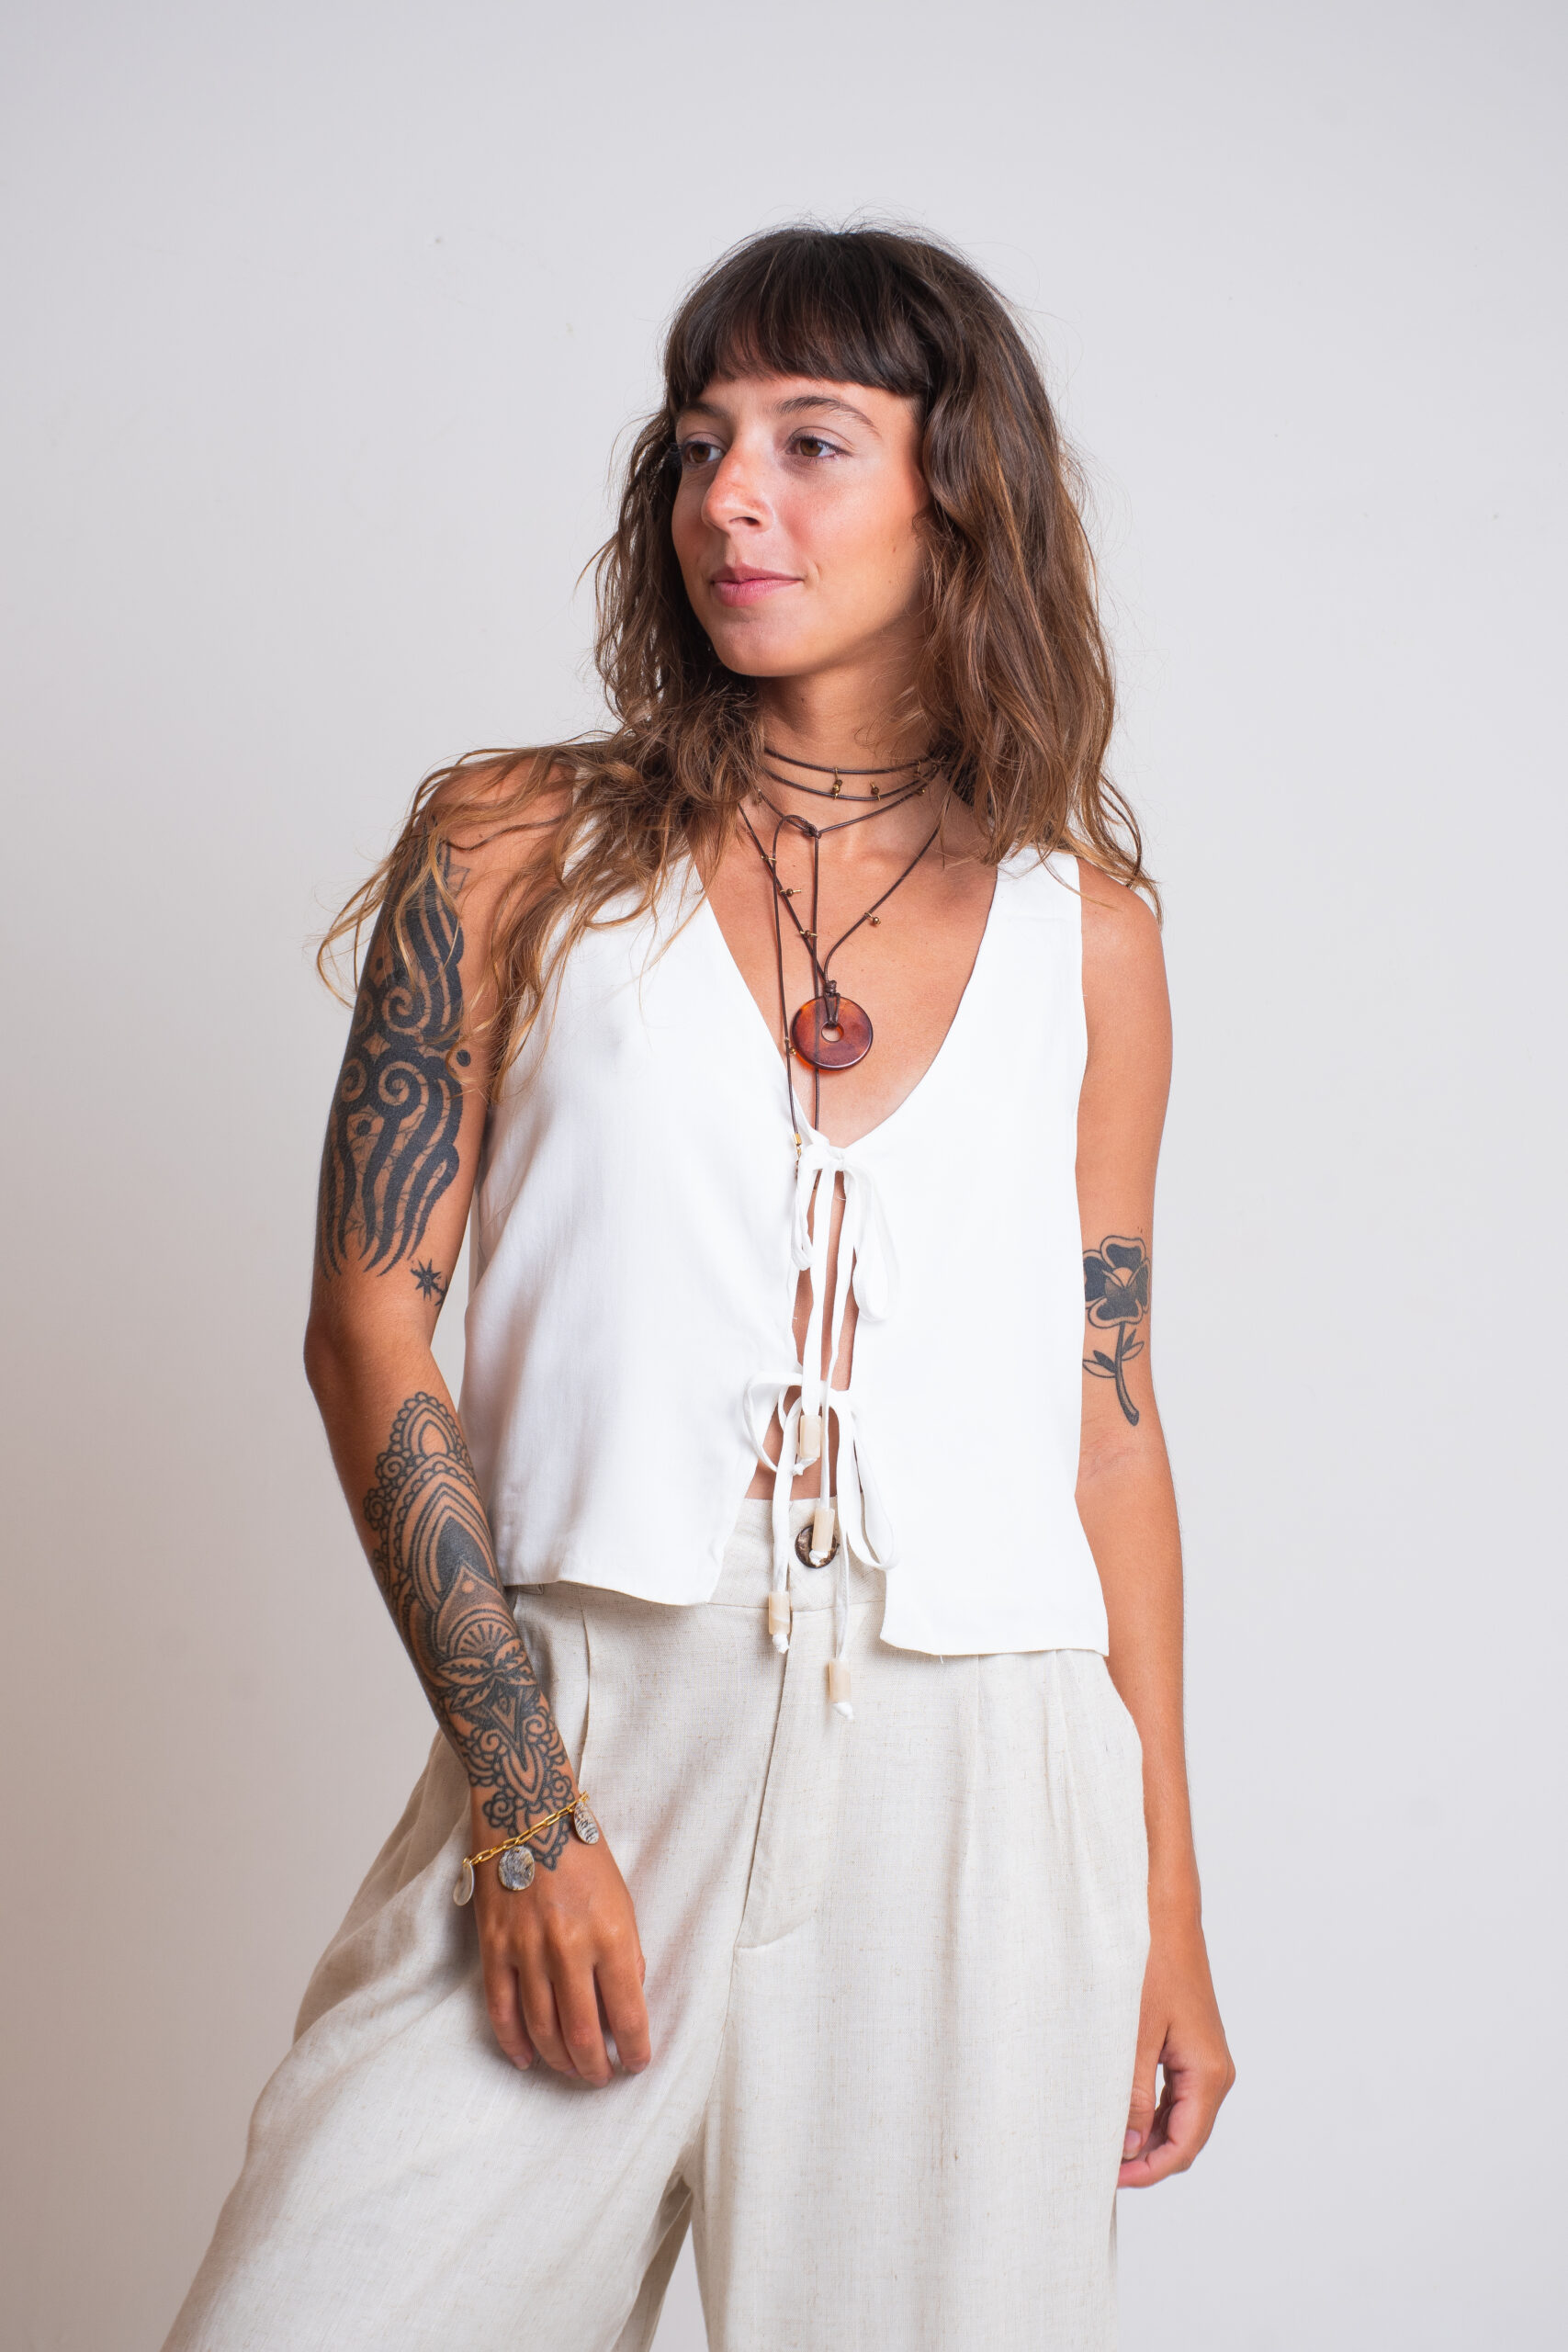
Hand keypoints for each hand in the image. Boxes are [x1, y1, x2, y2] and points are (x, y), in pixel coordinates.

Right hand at [469, 1788, 650, 2085]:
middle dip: (595, 2067)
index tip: (637, 2063)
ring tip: (572, 2071)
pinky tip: (528, 2058)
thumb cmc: (582, 1852)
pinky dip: (514, 2042)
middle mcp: (569, 1948)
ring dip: (559, 2061)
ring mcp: (526, 1949)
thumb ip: (627, 1952)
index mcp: (611, 1934)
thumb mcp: (623, 1899)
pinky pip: (501, 2009)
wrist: (526, 1811)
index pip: (628, 2014)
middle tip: (602, 2077)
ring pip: (542, 2030)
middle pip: (582, 2034)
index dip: (634, 2050)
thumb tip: (627, 2002)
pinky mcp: (493, 1946)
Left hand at [1120, 1903, 1233, 2184]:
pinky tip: (1120, 2112)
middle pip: (1185, 2138)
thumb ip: (1134, 2094)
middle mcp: (1215, 2072)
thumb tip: (1129, 2146)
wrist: (1166, 1917)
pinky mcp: (1191, 2048)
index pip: (1184, 2146)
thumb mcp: (1135, 2035)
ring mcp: (1205, 2061)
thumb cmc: (1151, 1966)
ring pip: (1179, 2119)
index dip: (1149, 2171)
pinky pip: (1175, 2095)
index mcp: (1209, 2074)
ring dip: (1147, 2137)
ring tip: (1105, 2143)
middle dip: (1147, 2159)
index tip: (1110, 2180)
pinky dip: (1151, 2112)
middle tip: (1101, 2167)